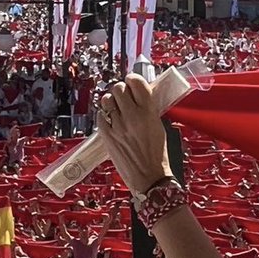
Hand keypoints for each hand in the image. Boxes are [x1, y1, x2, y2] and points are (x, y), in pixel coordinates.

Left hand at [98, 75, 171, 193]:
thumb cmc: (157, 155)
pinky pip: (100, 116)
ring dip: (110, 101)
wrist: (149, 178)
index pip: (136, 83)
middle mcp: (132, 116)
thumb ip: (148, 109)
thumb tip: (138, 96)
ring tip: (116, 109)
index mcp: (149, 112)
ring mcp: (117, 126)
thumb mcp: (158, 126)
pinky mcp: (106, 135)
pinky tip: (111, 121)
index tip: (132, 82)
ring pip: (106, 100)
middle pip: (118, 88)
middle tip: (124, 97)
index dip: (132, 79)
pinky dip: (104, 116)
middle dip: (120, 90)